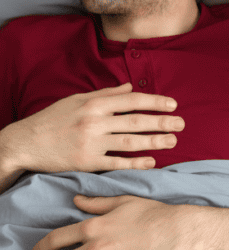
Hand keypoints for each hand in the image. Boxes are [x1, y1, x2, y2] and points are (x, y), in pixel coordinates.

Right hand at [3, 82, 182, 173]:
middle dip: (162, 122)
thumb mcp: (77, 99)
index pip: (132, 100)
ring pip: (130, 142)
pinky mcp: (86, 162)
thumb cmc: (52, 119)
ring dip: (154, 142)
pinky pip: (115, 163)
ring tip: (173, 141)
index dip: (155, 102)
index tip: (173, 105)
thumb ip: (106, 94)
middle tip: (182, 124)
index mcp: (94, 104)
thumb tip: (130, 87)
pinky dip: (135, 163)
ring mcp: (91, 142)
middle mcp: (94, 121)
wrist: (24, 143)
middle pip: (136, 121)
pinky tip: (151, 162)